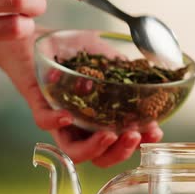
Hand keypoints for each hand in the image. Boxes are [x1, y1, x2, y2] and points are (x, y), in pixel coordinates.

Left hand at [0, 27, 163, 166]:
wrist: (38, 36)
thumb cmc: (75, 51)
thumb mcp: (108, 60)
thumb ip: (128, 72)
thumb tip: (156, 78)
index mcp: (101, 119)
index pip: (122, 141)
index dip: (140, 142)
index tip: (155, 132)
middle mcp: (81, 126)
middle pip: (101, 157)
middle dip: (121, 151)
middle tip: (135, 136)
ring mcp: (60, 120)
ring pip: (74, 151)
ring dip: (94, 148)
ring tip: (109, 135)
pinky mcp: (39, 106)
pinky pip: (44, 123)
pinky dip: (56, 122)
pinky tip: (67, 116)